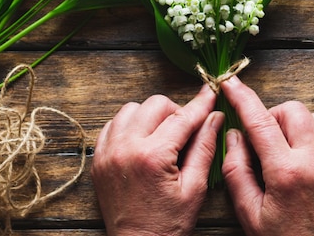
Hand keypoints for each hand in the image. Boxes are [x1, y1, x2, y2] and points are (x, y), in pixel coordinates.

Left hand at [91, 85, 224, 235]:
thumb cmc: (168, 225)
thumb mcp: (195, 188)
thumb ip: (205, 147)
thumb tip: (215, 117)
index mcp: (153, 157)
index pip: (182, 117)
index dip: (200, 103)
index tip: (211, 92)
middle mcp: (126, 148)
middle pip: (155, 104)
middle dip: (175, 111)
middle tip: (185, 131)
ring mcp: (108, 153)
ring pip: (131, 109)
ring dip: (150, 116)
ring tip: (162, 136)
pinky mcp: (98, 159)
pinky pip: (112, 125)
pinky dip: (129, 125)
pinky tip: (142, 140)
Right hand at [221, 76, 313, 235]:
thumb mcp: (249, 212)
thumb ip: (237, 170)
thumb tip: (234, 135)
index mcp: (286, 173)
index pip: (260, 121)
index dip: (242, 97)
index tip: (230, 82)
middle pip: (294, 110)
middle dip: (275, 116)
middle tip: (266, 138)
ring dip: (299, 127)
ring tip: (289, 150)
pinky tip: (309, 162)